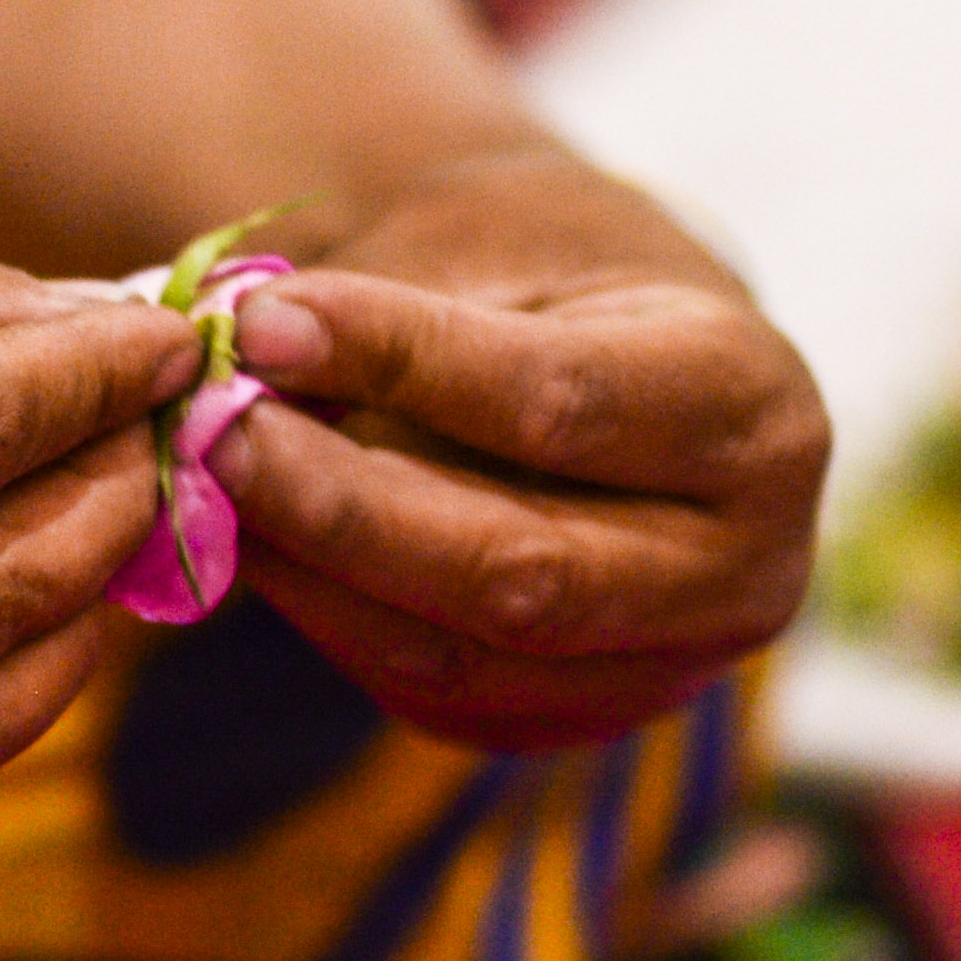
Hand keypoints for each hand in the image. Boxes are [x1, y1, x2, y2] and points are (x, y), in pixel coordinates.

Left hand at [213, 149, 827, 752]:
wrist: (617, 367)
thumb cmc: (556, 274)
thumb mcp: (498, 238)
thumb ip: (393, 304)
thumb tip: (242, 361)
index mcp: (755, 409)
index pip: (565, 405)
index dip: (405, 363)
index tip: (262, 322)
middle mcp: (743, 566)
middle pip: (522, 570)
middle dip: (346, 503)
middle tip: (214, 430)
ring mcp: (663, 670)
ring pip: (461, 653)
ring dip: (314, 571)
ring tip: (206, 479)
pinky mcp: (571, 722)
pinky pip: (425, 689)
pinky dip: (324, 616)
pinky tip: (254, 541)